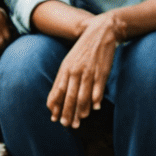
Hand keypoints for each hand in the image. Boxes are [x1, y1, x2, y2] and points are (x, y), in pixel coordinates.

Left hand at [46, 12, 120, 127]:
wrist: (101, 31)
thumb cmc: (84, 49)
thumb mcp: (70, 61)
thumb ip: (64, 78)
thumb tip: (59, 96)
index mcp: (65, 69)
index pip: (57, 91)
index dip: (55, 106)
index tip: (54, 118)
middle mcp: (75, 71)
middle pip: (69, 96)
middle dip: (67, 112)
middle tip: (67, 125)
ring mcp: (88, 71)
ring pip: (83, 95)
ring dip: (81, 110)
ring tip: (79, 121)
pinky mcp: (101, 71)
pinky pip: (98, 88)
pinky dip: (96, 98)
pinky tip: (95, 107)